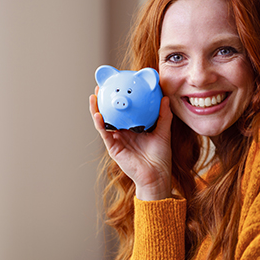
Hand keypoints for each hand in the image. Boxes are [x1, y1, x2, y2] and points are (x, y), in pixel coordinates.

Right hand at [89, 86, 173, 200]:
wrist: (157, 175)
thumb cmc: (160, 157)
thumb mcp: (163, 132)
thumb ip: (163, 115)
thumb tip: (165, 98)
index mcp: (133, 128)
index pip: (124, 111)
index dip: (119, 99)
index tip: (117, 84)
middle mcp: (123, 132)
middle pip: (110, 114)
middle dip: (103, 101)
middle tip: (101, 87)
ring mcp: (117, 139)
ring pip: (103, 122)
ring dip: (96, 109)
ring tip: (94, 97)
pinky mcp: (113, 147)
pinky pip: (104, 133)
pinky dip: (100, 124)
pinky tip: (98, 115)